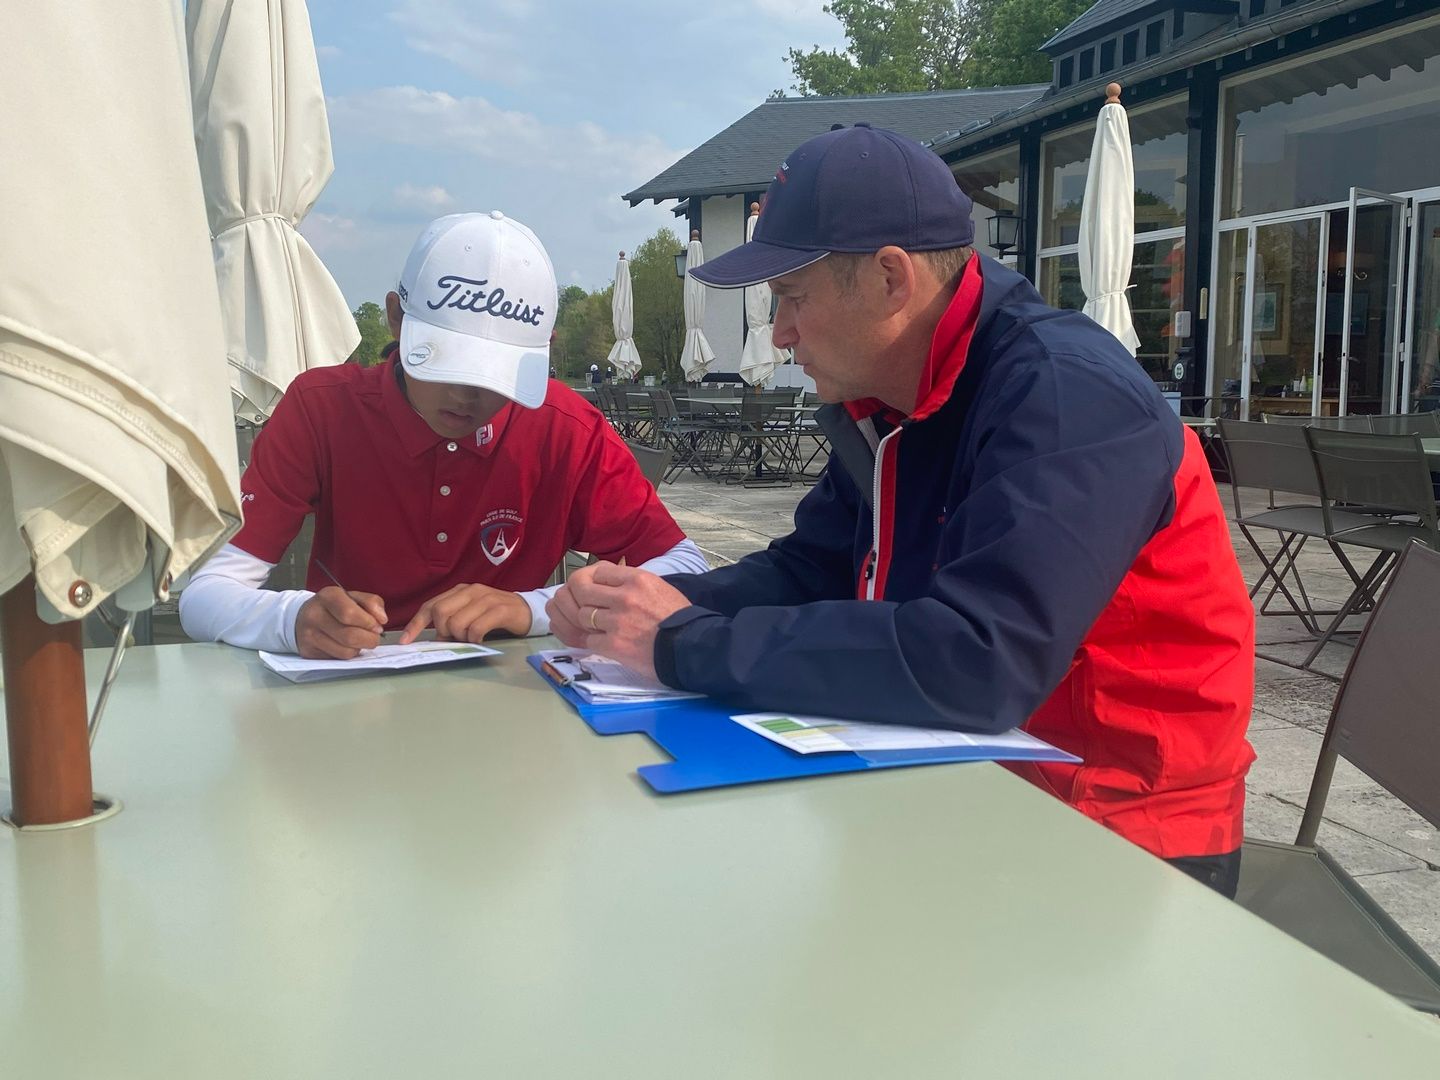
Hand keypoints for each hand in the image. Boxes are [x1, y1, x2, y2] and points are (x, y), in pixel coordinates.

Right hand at [296, 587, 386, 659]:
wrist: (303, 617)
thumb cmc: (334, 607)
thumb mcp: (353, 597)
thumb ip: (372, 603)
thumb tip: (382, 619)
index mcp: (328, 596)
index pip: (349, 614)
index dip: (368, 622)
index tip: (377, 625)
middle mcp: (314, 615)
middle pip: (350, 636)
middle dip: (369, 639)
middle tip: (373, 636)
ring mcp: (309, 635)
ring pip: (346, 652)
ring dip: (359, 648)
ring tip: (359, 640)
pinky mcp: (309, 652)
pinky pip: (338, 659)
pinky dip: (348, 654)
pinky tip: (347, 645)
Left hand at [399, 582, 532, 644]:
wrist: (527, 610)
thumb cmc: (495, 614)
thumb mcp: (471, 613)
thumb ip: (453, 620)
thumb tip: (436, 638)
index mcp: (460, 591)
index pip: (431, 606)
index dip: (415, 624)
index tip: (405, 641)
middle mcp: (470, 591)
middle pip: (440, 613)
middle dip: (443, 631)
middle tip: (455, 638)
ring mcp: (486, 599)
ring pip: (456, 622)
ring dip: (460, 637)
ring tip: (471, 638)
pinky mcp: (500, 610)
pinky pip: (476, 628)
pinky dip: (474, 638)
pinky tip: (481, 639)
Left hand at [546, 562, 689, 679]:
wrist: (691, 647)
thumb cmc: (679, 618)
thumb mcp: (659, 587)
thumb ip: (633, 582)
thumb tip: (609, 578)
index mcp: (637, 578)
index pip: (598, 571)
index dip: (593, 582)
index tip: (596, 591)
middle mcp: (624, 596)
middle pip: (582, 589)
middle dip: (580, 599)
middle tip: (586, 608)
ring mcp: (617, 620)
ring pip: (583, 615)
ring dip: (588, 623)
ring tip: (600, 629)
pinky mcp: (614, 644)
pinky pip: (589, 640)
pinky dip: (594, 643)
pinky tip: (604, 644)